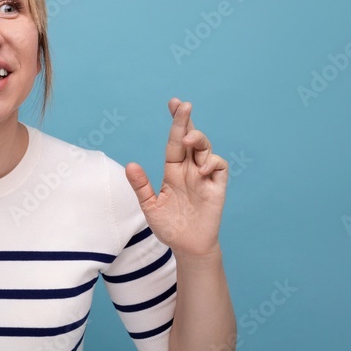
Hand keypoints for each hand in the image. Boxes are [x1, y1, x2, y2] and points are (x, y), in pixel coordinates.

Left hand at [124, 98, 227, 257]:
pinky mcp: (217, 186)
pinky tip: (202, 167)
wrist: (187, 247)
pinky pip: (219, 166)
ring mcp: (204, 176)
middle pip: (190, 139)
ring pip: (205, 148)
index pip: (174, 142)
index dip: (175, 123)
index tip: (173, 103)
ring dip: (198, 140)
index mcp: (173, 171)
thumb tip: (130, 164)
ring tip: (188, 140)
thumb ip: (141, 186)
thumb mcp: (150, 206)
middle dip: (187, 121)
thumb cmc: (169, 227)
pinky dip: (212, 162)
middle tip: (183, 105)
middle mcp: (189, 169)